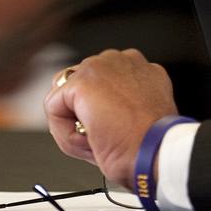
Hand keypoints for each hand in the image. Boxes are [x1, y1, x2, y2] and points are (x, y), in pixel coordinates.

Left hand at [43, 49, 177, 188]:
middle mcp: (122, 61)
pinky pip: (54, 106)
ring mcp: (101, 67)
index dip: (101, 112)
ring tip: (97, 139)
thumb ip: (119, 105)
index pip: (103, 83)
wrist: (156, 150)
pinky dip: (64, 130)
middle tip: (104, 137)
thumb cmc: (153, 144)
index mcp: (140, 69)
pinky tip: (89, 139)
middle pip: (80, 85)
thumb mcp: (140, 118)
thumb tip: (87, 113)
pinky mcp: (82, 81)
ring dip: (74, 122)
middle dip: (83, 114)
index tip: (113, 130)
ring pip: (65, 96)